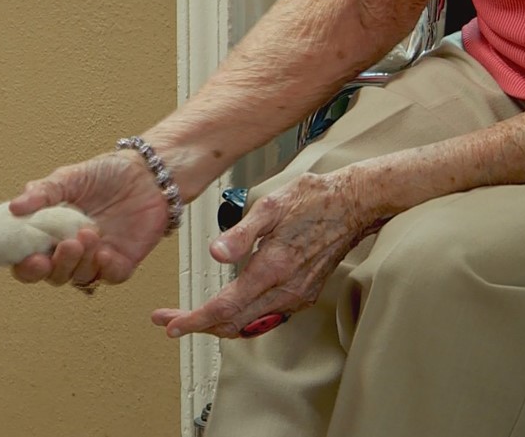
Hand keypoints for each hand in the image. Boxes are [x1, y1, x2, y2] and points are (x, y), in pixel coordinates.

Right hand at [9, 151, 170, 284]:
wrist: (148, 172)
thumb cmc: (107, 173)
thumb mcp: (69, 177)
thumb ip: (42, 193)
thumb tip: (14, 206)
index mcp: (52, 233)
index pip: (30, 260)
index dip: (27, 266)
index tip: (30, 257)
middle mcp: (72, 250)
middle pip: (54, 275)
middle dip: (56, 265)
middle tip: (66, 244)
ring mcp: (97, 258)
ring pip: (81, 276)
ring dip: (82, 261)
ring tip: (88, 233)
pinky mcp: (122, 261)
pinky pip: (110, 276)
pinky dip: (105, 269)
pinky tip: (104, 252)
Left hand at [152, 170, 378, 337]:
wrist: (354, 204)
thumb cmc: (313, 200)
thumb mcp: (270, 206)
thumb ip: (240, 234)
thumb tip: (216, 253)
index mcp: (273, 269)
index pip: (225, 307)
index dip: (194, 320)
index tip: (171, 325)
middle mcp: (286, 290)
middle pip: (233, 323)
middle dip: (198, 325)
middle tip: (169, 320)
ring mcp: (297, 295)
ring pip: (249, 324)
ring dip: (218, 324)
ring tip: (191, 317)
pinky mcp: (303, 294)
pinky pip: (265, 317)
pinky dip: (240, 318)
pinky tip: (226, 309)